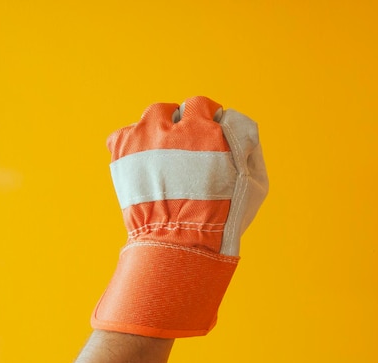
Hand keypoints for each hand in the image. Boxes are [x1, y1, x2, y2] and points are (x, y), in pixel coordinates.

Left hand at [91, 96, 267, 337]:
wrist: (179, 243)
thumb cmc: (223, 217)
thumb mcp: (254, 181)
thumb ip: (247, 142)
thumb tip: (232, 120)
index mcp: (208, 133)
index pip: (203, 105)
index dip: (205, 120)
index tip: (205, 136)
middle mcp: (174, 130)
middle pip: (175, 110)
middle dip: (180, 125)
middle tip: (183, 151)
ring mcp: (144, 139)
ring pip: (150, 118)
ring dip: (156, 132)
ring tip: (161, 158)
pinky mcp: (122, 152)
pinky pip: (123, 135)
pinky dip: (132, 146)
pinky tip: (143, 166)